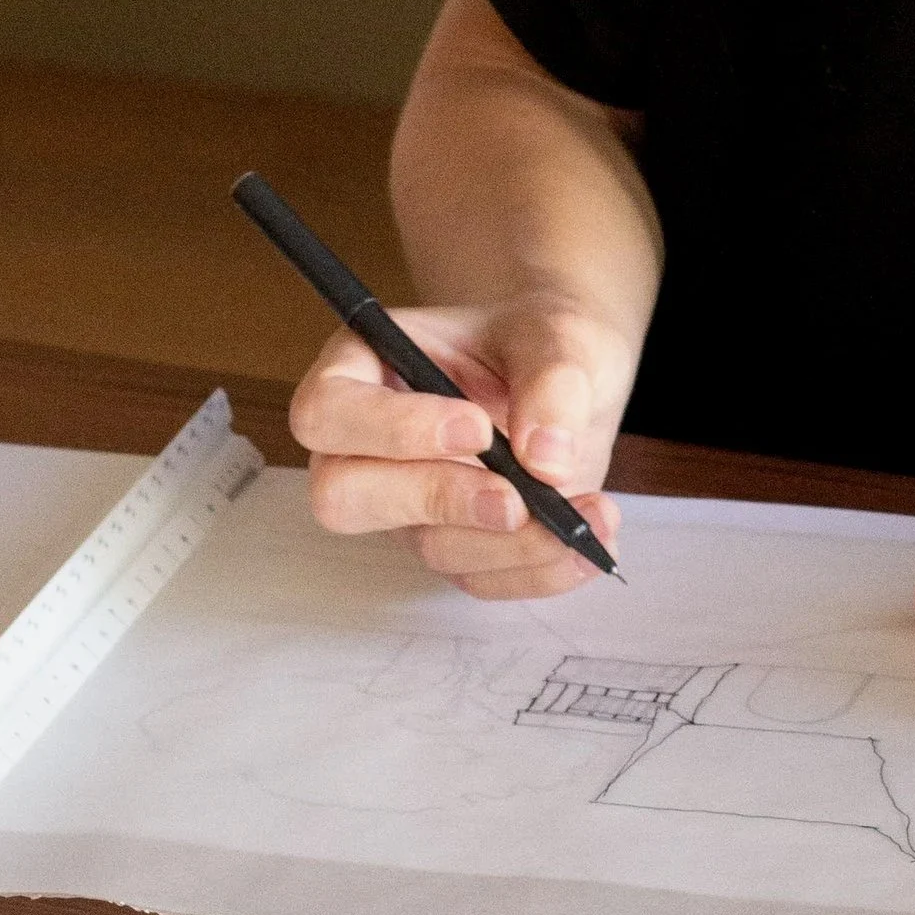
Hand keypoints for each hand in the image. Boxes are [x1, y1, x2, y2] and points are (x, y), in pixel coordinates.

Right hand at [289, 294, 631, 596]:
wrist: (574, 377)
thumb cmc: (542, 340)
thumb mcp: (559, 335)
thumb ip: (552, 380)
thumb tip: (545, 458)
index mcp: (363, 369)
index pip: (327, 412)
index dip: (391, 430)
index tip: (475, 428)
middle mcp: (368, 446)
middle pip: (344, 498)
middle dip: (435, 500)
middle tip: (515, 496)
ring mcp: (405, 505)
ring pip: (427, 546)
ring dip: (512, 543)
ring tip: (588, 512)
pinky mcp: (452, 544)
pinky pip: (479, 579)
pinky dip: (539, 570)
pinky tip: (587, 542)